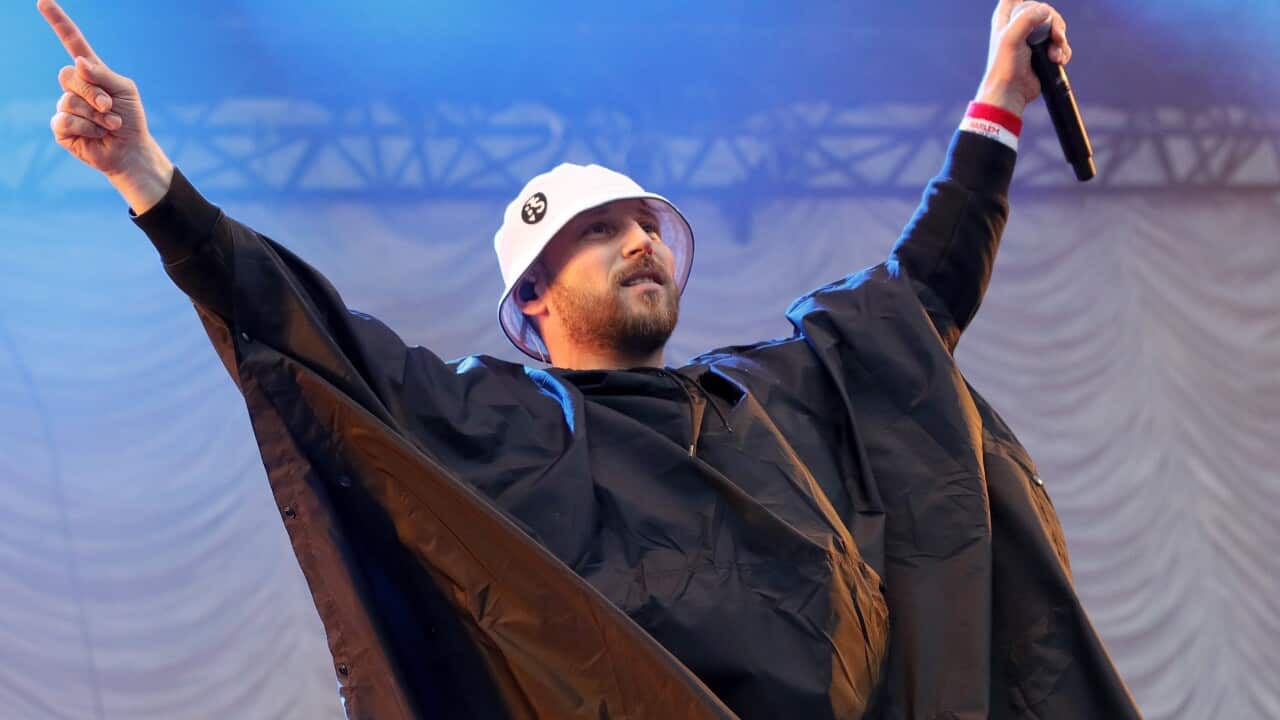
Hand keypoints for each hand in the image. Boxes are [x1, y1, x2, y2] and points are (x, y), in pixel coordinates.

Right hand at [38, 0, 172, 212]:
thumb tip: (78, 61)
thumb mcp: (123, 90)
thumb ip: (102, 74)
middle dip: (93, 93)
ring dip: (96, 115)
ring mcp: (65, 106)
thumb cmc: (130, 118)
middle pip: (68, 75)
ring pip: (69, 101)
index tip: (43, 1)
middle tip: (110, 107)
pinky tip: (97, 134)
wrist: (131, 149)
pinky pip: (65, 120)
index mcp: (91, 72)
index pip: (71, 42)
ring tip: (109, 124)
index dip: (58, 22)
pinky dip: (87, 128)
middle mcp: (74, 87)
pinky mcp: (61, 127)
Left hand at [975, 0, 1071, 116]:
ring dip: (1060, 40)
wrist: (1012, 92)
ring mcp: (1033, 38)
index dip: (1026, 2)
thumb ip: (1027, 18)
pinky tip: (1058, 60)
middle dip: (1055, 23)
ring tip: (1055, 56)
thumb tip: (1046, 11)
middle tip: (1057, 36)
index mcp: (1007, 16)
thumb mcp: (1011, 37)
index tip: (1037, 13)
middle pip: (1045, 10)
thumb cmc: (1006, 66)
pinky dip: (1062, 51)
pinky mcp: (1043, 52)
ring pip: (1056, 27)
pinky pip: (1060, 43)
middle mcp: (1019, 24)